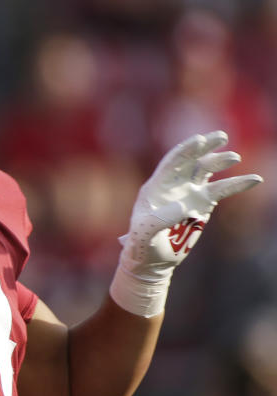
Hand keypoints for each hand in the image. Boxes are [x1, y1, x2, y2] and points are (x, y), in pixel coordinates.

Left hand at [120, 130, 262, 281]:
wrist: (153, 259)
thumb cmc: (142, 244)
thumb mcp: (145, 232)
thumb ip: (160, 218)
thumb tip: (184, 205)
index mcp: (156, 186)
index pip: (172, 162)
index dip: (186, 150)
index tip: (200, 140)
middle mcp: (174, 185)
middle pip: (191, 160)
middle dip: (205, 147)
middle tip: (221, 136)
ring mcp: (189, 193)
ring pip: (206, 171)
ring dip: (220, 162)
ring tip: (234, 157)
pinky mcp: (203, 205)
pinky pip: (222, 190)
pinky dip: (237, 184)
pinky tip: (254, 179)